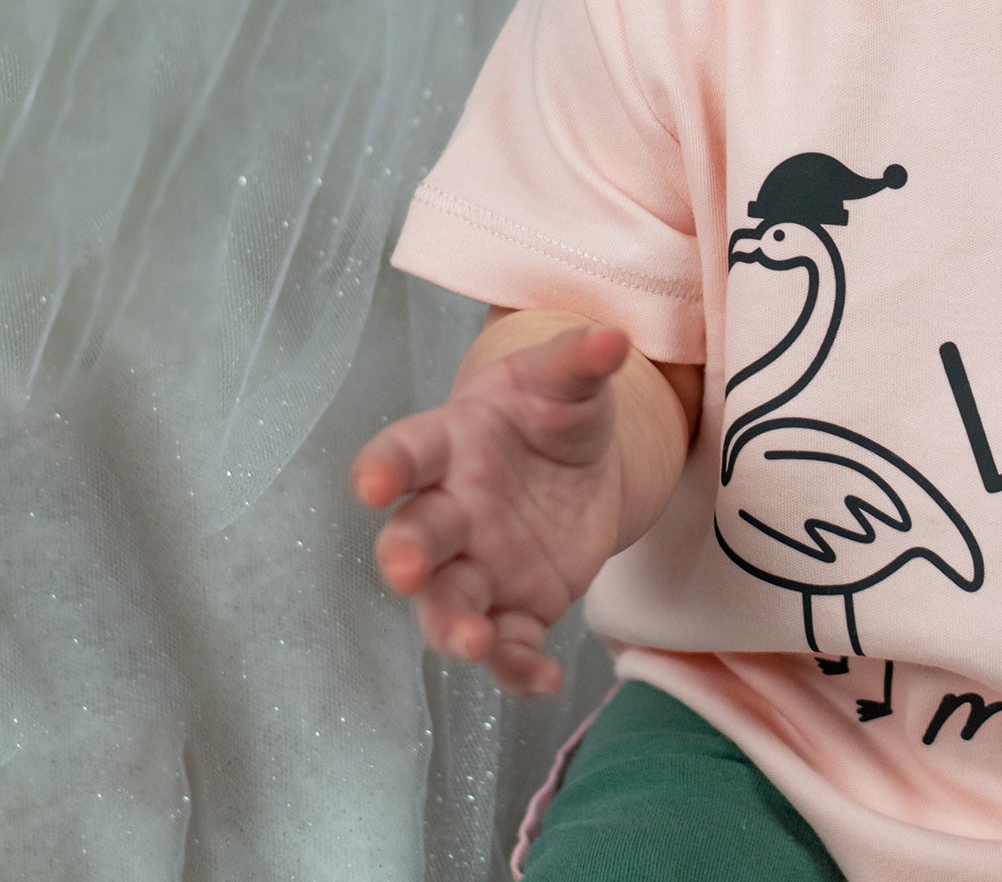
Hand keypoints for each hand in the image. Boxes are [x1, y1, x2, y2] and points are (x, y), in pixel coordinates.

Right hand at [351, 323, 633, 697]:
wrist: (581, 462)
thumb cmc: (552, 411)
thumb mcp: (567, 379)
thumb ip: (580, 360)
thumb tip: (613, 338)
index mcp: (449, 444)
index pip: (405, 452)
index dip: (382, 468)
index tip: (370, 482)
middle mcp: (450, 511)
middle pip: (414, 538)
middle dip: (407, 556)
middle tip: (407, 570)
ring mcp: (478, 566)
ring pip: (448, 605)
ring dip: (453, 626)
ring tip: (472, 642)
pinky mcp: (517, 606)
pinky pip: (508, 645)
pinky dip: (518, 668)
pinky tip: (544, 680)